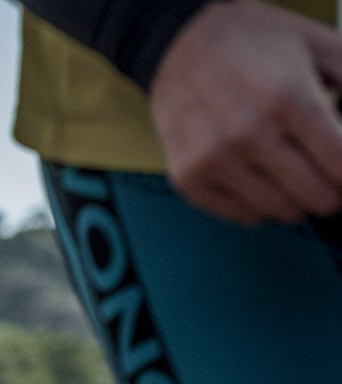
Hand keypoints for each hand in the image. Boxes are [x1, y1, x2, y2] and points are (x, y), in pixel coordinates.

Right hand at [151, 0, 341, 224]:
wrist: (182, 44)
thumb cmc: (254, 43)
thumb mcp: (318, 44)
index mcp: (287, 97)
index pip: (340, 163)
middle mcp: (247, 132)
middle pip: (314, 194)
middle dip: (332, 191)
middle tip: (331, 180)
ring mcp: (213, 158)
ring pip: (279, 210)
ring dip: (297, 200)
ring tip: (297, 179)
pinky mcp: (188, 175)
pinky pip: (241, 214)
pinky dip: (260, 206)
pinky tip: (264, 182)